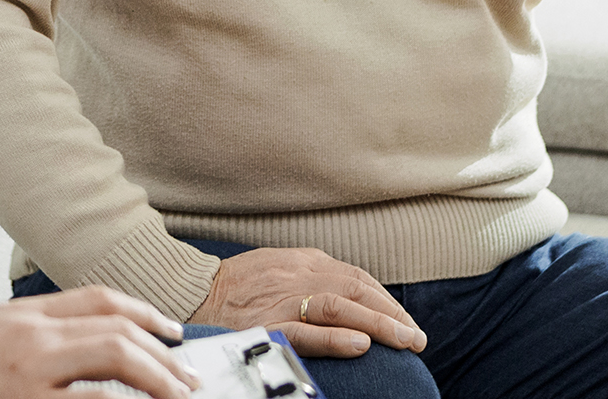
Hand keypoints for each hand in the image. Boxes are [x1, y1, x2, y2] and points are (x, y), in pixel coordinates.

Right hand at [0, 286, 200, 398]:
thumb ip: (39, 331)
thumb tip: (92, 341)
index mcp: (25, 314)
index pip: (103, 300)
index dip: (147, 314)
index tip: (174, 335)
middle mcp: (32, 334)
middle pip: (118, 331)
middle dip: (163, 356)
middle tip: (188, 381)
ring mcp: (27, 372)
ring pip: (113, 360)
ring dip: (155, 380)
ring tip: (177, 398)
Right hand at [189, 247, 426, 359]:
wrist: (191, 292)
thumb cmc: (236, 286)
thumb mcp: (278, 269)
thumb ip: (311, 277)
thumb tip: (350, 296)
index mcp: (304, 261)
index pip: (358, 278)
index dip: (387, 300)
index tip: (406, 322)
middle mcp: (298, 275)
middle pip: (357, 289)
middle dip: (393, 314)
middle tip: (417, 338)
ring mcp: (283, 299)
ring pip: (341, 306)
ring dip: (379, 324)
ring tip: (405, 342)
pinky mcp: (266, 323)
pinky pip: (305, 330)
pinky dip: (336, 337)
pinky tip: (361, 345)